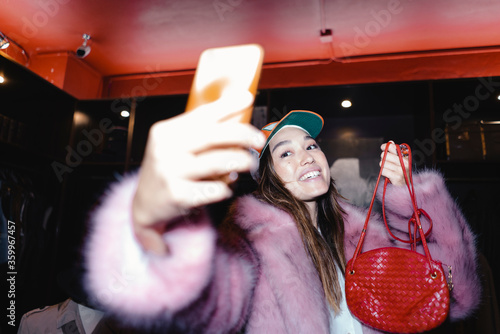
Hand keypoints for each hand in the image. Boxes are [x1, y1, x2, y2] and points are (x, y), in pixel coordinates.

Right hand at [132, 94, 264, 252]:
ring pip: (217, 162)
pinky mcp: (177, 196)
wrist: (146, 204)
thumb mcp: (176, 144)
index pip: (201, 114)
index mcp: (165, 131)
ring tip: (249, 163)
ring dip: (240, 161)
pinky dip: (225, 187)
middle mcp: (165, 149)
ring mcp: (170, 172)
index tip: (248, 99)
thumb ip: (202, 129)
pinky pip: (213, 189)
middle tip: (259, 140)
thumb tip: (238, 107)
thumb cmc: (168, 169)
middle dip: (242, 135)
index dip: (227, 105)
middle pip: (212, 136)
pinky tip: (226, 188)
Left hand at [379, 142, 409, 186]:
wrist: (406, 184)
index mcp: (406, 156)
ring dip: (383, 166)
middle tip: (387, 161)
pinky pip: (383, 171)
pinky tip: (388, 173)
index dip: (386, 146)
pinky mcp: (396, 177)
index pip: (393, 147)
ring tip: (389, 168)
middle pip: (385, 155)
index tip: (382, 147)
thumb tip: (391, 142)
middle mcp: (404, 162)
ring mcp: (401, 170)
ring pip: (383, 163)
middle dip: (383, 158)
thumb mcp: (400, 159)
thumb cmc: (402, 170)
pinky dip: (384, 172)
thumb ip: (395, 150)